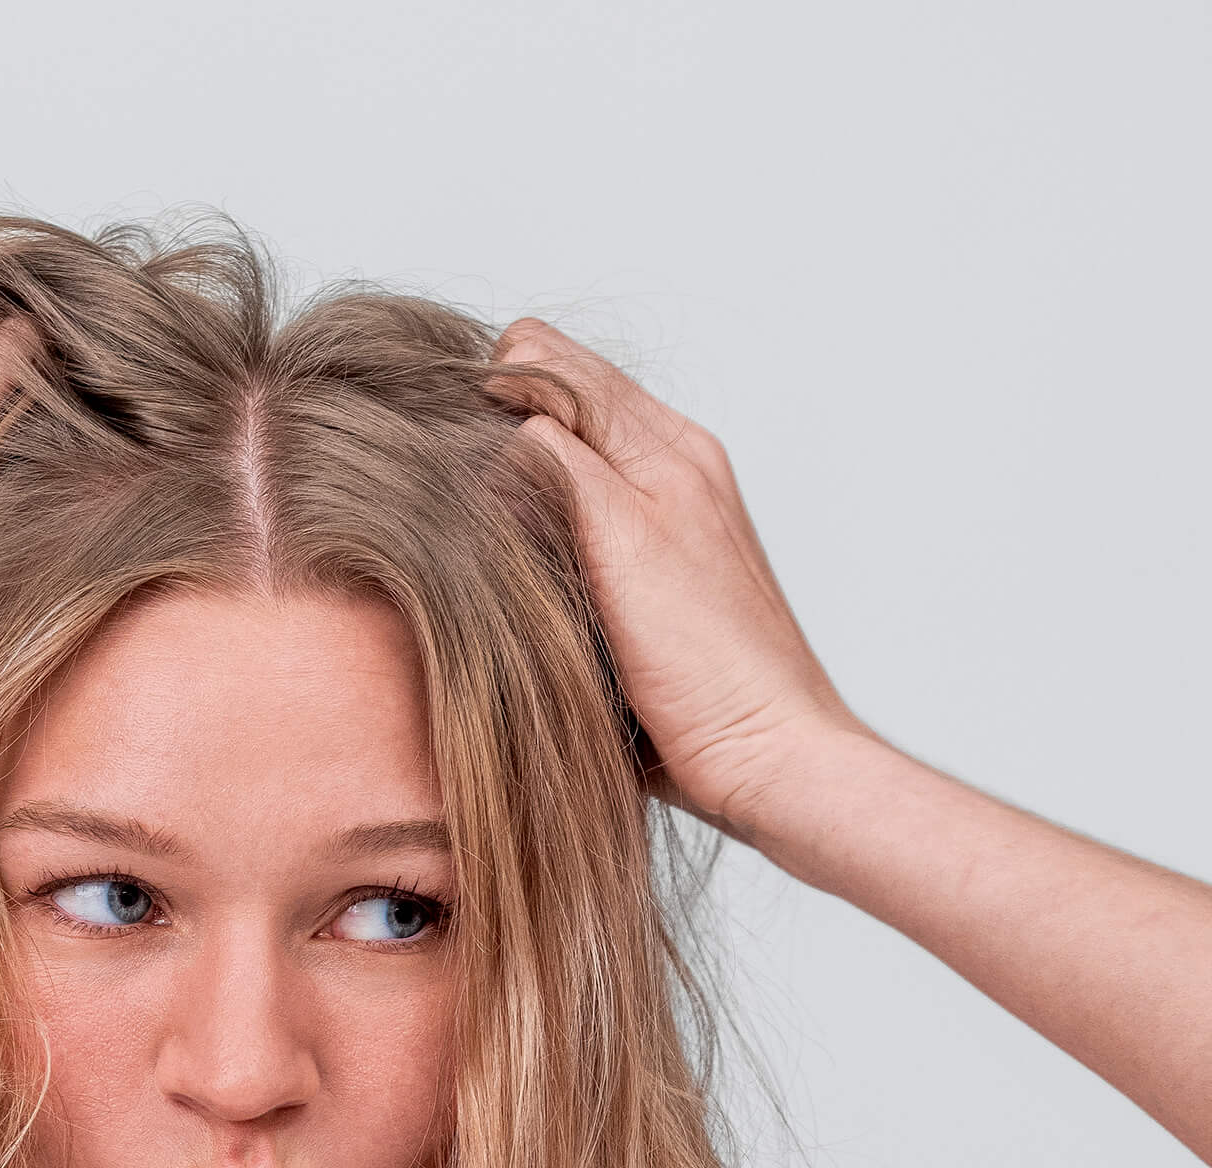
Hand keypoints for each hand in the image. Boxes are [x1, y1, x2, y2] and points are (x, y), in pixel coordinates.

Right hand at [491, 318, 866, 840]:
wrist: (770, 759)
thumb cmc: (709, 666)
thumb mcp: (623, 542)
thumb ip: (562, 466)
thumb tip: (504, 420)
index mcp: (667, 446)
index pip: (553, 362)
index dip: (490, 384)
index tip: (444, 435)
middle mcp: (670, 471)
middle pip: (557, 406)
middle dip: (497, 422)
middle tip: (448, 479)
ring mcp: (663, 528)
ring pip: (564, 465)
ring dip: (514, 475)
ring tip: (472, 517)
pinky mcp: (652, 586)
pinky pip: (577, 524)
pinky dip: (538, 525)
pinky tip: (516, 563)